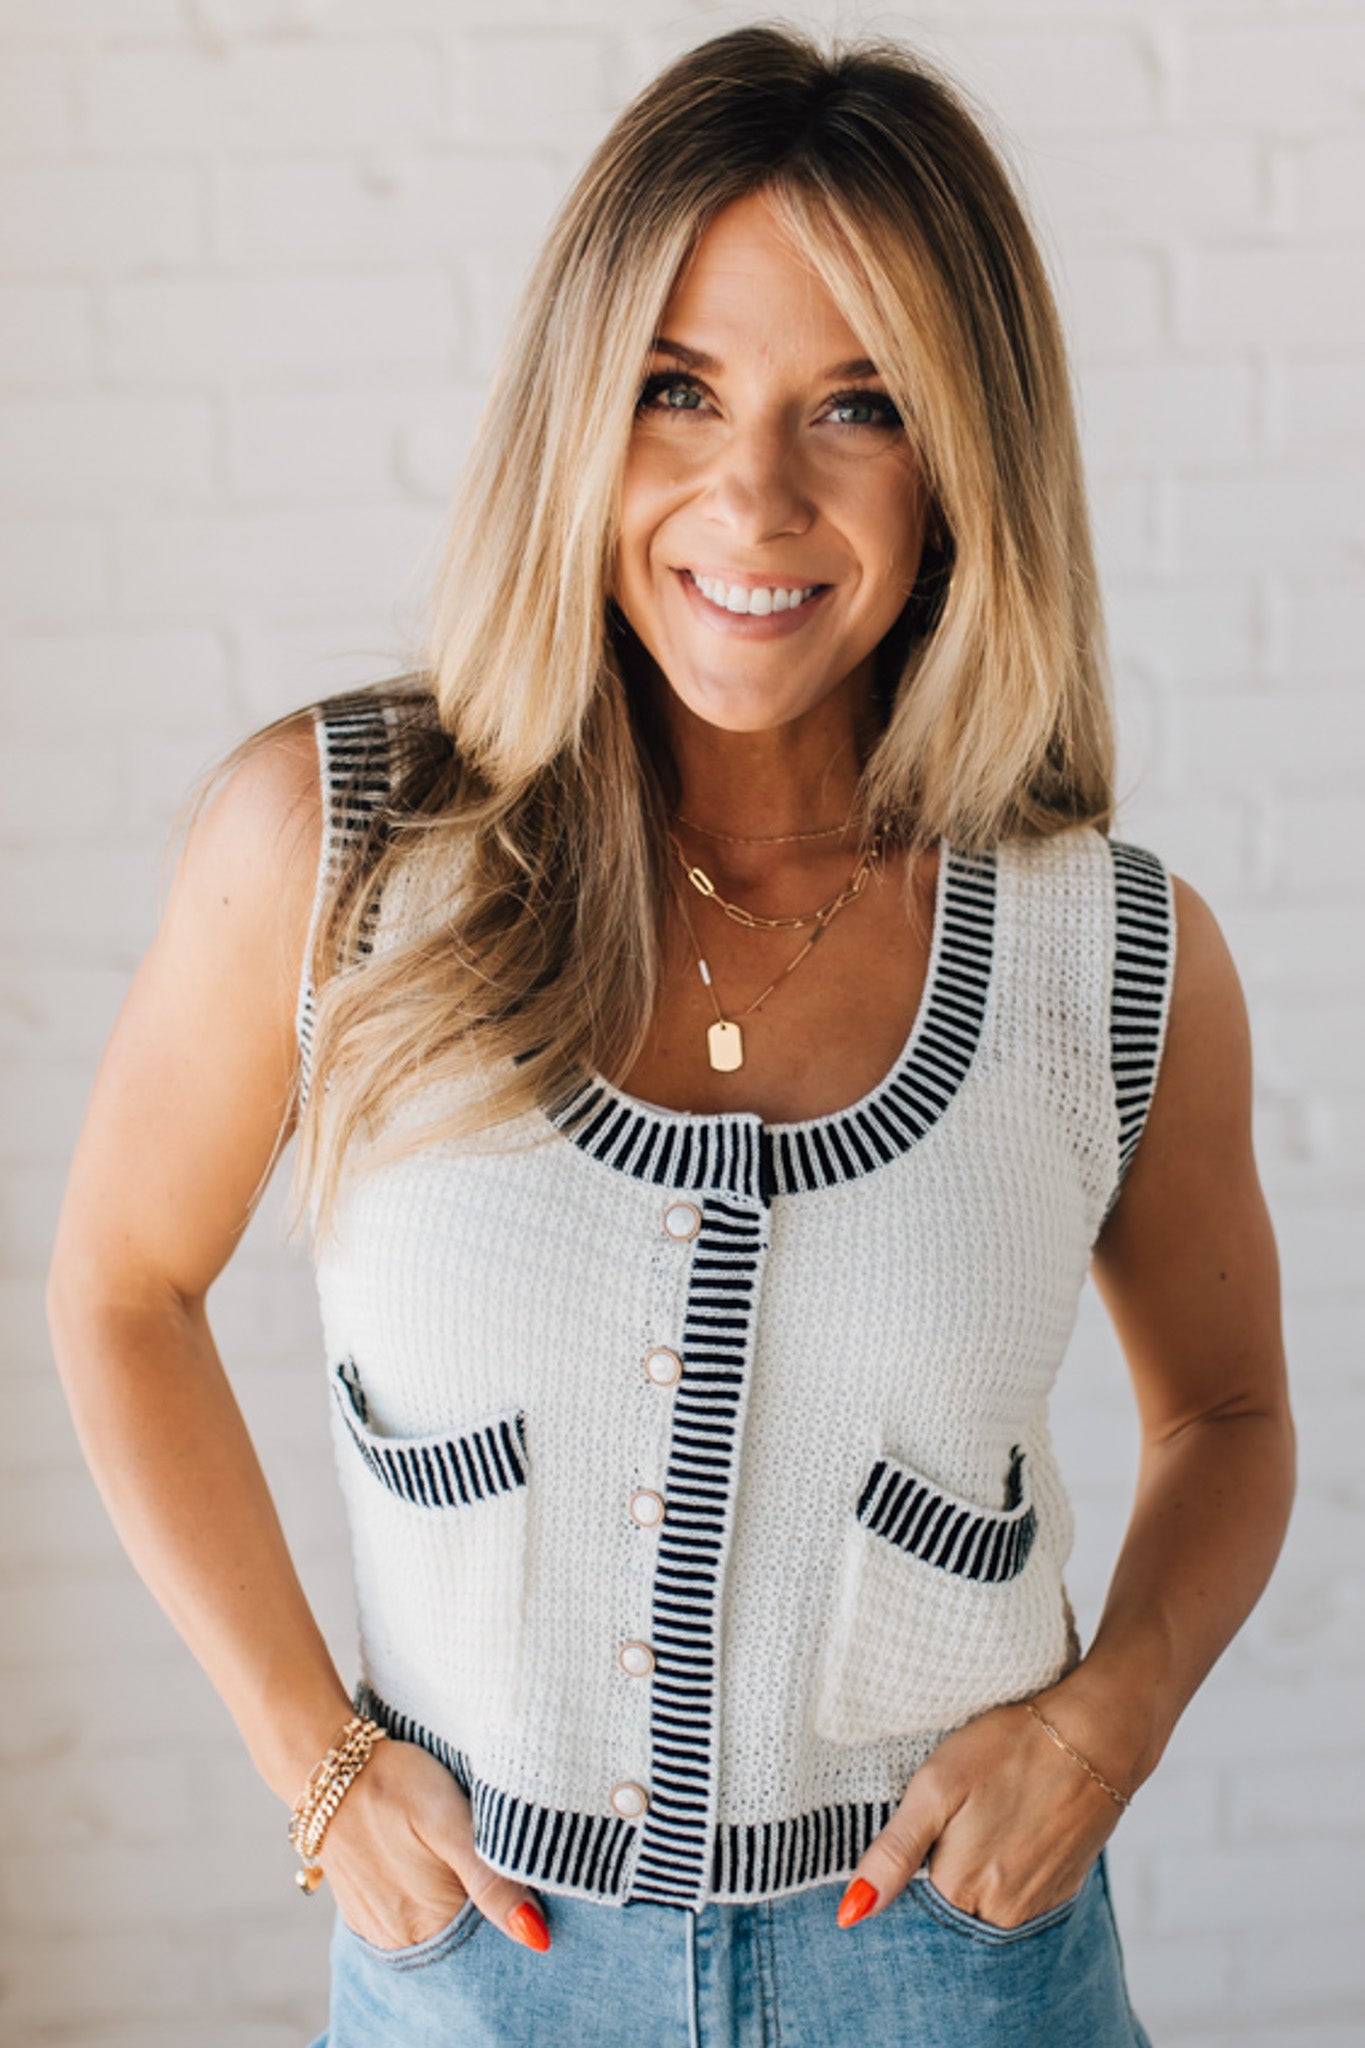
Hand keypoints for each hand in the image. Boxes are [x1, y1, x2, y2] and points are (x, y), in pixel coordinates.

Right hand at [313, 1737, 550, 1952]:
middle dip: (489, 1915)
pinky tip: (436, 1866)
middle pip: (465, 1942)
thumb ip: (492, 1881)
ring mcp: (378, 1928)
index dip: (516, 1917)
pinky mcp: (364, 1910)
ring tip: (463, 1858)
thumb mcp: (451, 1822)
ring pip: (439, 1930)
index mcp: (426, 1925)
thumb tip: (536, 1939)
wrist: (327, 1764)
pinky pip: (411, 1920)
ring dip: (460, 1906)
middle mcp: (399, 1941)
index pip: (491, 1948)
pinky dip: (431, 1901)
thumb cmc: (395, 1784)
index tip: (532, 1887)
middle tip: (500, 1862)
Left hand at [836, 1693, 1128, 1930]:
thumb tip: (851, 1915)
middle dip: (933, 1874)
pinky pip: (1014, 1897)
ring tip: (977, 1818)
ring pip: (980, 1905)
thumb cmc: (1009, 1749)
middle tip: (947, 1817)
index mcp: (961, 1891)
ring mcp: (1035, 1907)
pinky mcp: (1059, 1892)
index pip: (908, 1909)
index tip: (909, 1836)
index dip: (900, 1874)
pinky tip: (1005, 1829)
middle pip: (945, 1910)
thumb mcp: (935, 1787)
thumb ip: (893, 1853)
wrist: (1094, 1737)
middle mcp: (1000, 1914)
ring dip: (970, 1873)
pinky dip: (1002, 1871)